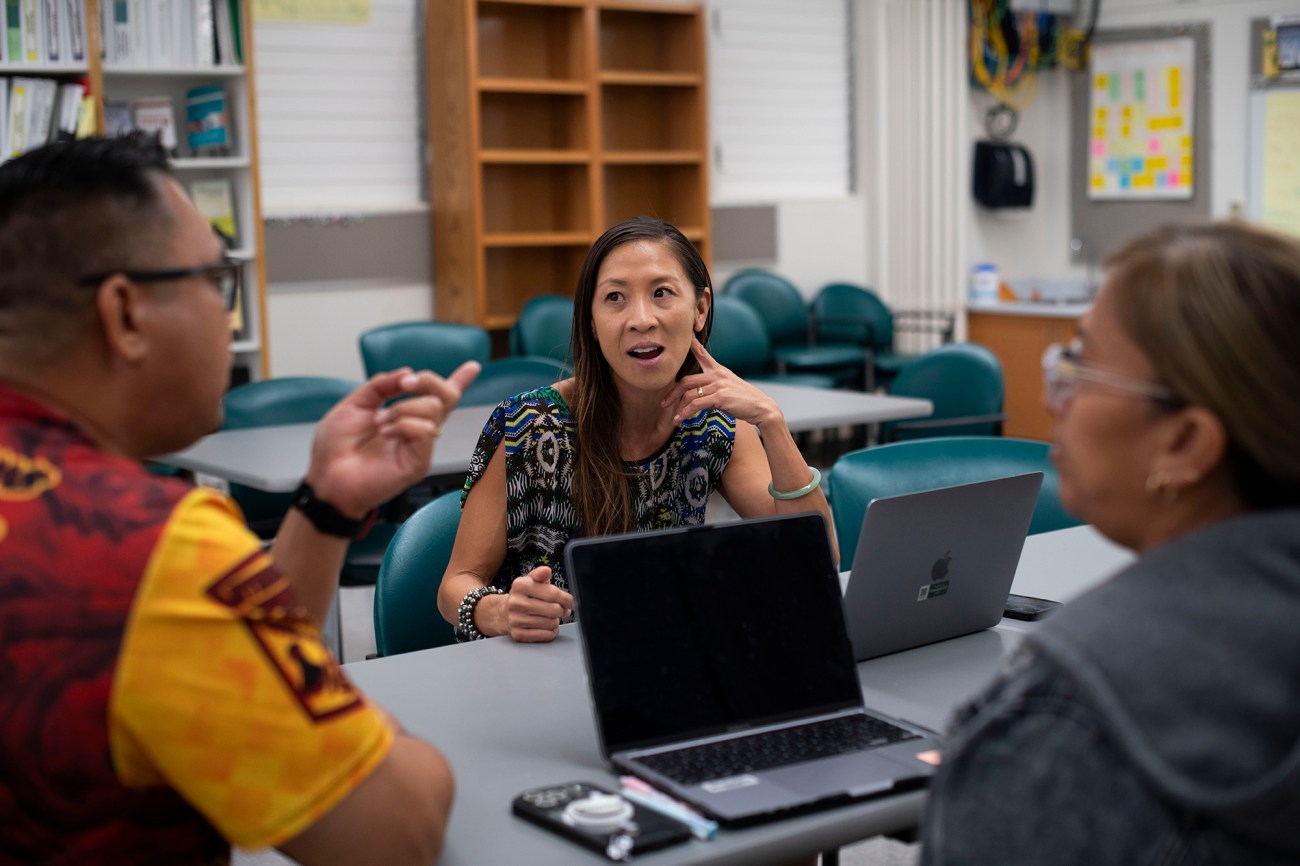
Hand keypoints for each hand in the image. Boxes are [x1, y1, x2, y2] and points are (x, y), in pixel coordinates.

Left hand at [306, 362, 480, 515]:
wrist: (327, 475)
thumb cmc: (336, 447)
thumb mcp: (354, 405)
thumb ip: (380, 386)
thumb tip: (407, 373)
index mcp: (404, 415)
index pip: (437, 397)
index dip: (458, 381)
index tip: (473, 367)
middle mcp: (417, 429)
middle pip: (445, 397)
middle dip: (429, 381)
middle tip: (405, 384)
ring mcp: (420, 446)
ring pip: (433, 409)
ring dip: (403, 408)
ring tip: (380, 424)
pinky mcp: (420, 461)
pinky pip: (425, 430)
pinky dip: (403, 425)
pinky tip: (386, 434)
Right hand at [505, 566, 573, 642]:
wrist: (505, 613)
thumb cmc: (525, 596)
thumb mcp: (531, 581)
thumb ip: (540, 575)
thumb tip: (546, 570)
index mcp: (520, 585)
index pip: (553, 593)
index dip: (566, 599)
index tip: (569, 601)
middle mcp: (516, 602)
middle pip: (554, 610)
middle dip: (561, 610)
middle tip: (560, 609)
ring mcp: (516, 620)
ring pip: (551, 624)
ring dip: (555, 621)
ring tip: (550, 617)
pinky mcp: (518, 635)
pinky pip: (546, 636)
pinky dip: (551, 632)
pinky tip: (546, 626)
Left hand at [664, 338, 783, 427]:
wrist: (762, 408)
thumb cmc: (745, 401)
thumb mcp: (729, 390)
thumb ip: (713, 390)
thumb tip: (699, 399)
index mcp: (719, 370)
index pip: (702, 354)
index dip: (691, 344)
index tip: (683, 337)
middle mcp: (717, 375)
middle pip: (686, 380)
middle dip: (673, 393)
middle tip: (664, 402)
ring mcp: (718, 385)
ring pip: (689, 394)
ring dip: (679, 407)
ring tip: (674, 418)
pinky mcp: (719, 396)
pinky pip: (696, 404)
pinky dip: (685, 413)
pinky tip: (680, 419)